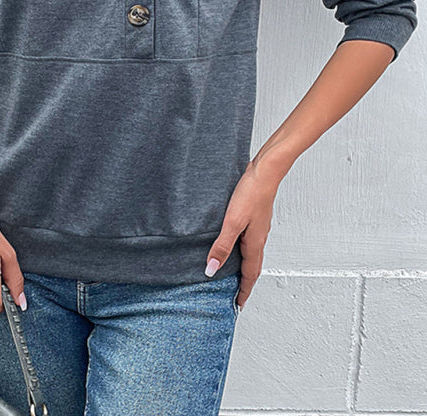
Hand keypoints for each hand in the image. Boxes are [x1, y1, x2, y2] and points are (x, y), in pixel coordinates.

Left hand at [205, 159, 280, 308]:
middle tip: (235, 294)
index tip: (238, 305)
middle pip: (253, 267)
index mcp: (255, 243)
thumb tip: (211, 270)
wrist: (265, 171)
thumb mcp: (232, 222)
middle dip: (244, 283)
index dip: (243, 291)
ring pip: (251, 253)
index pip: (250, 275)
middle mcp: (259, 238)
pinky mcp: (255, 216)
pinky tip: (234, 242)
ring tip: (233, 273)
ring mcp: (258, 227)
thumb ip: (222, 246)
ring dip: (244, 266)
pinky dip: (242, 248)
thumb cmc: (251, 193)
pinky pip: (249, 240)